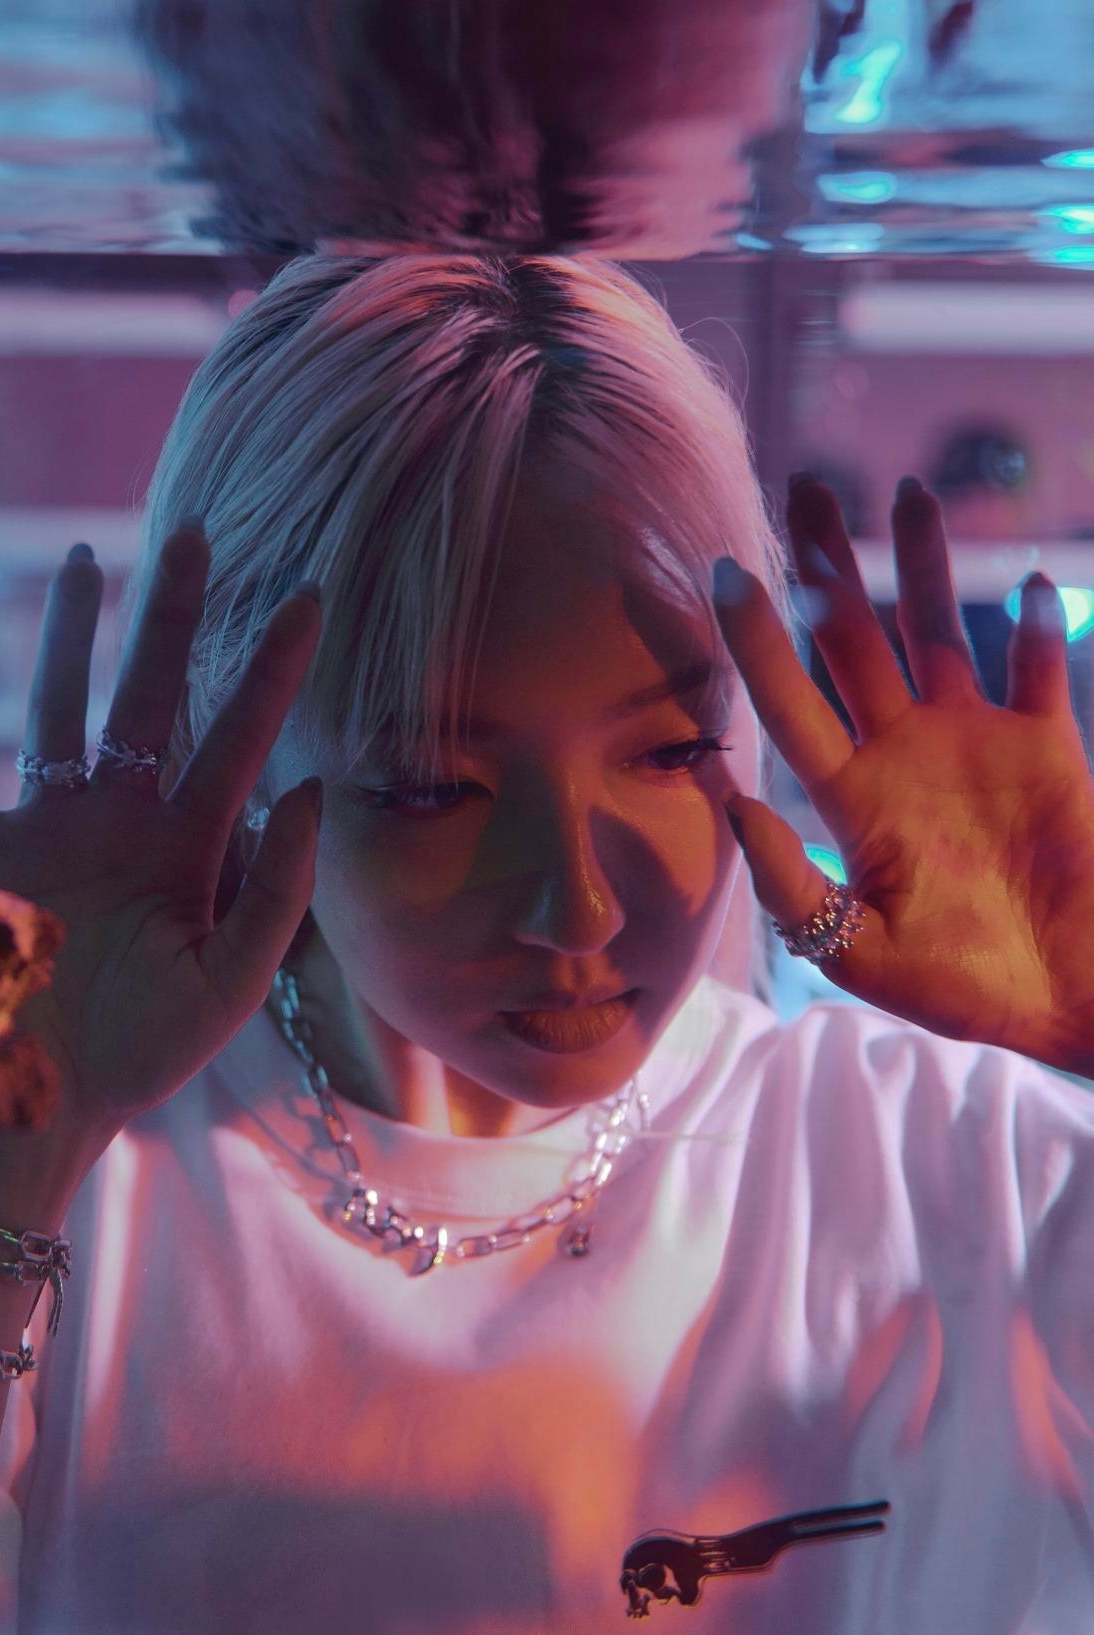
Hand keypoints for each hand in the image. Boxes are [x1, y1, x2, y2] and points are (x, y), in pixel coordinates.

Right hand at [0, 528, 323, 1137]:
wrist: (45, 1108)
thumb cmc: (145, 1055)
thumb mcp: (231, 983)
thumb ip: (276, 894)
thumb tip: (312, 790)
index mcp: (187, 848)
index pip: (239, 739)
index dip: (272, 671)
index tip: (309, 597)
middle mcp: (119, 821)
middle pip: (149, 697)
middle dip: (171, 618)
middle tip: (195, 534)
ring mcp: (46, 830)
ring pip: (57, 710)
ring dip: (67, 637)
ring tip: (82, 558)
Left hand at [711, 474, 1093, 1073]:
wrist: (1065, 999)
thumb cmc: (958, 986)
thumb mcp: (855, 950)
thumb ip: (791, 882)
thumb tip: (731, 801)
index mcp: (852, 797)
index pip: (789, 702)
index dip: (756, 640)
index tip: (723, 571)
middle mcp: (903, 753)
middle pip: (855, 642)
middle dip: (832, 568)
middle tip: (807, 489)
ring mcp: (974, 742)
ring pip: (939, 632)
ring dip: (923, 565)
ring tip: (907, 491)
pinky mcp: (1045, 746)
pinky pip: (1035, 669)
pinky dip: (1033, 627)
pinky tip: (1026, 582)